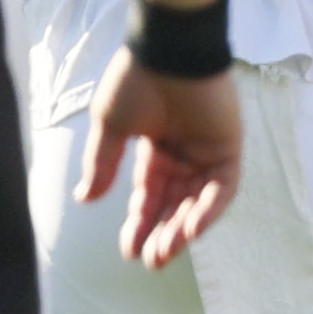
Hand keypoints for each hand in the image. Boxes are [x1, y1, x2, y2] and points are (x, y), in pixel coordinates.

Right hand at [80, 49, 240, 269]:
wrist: (166, 52)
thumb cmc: (134, 83)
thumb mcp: (109, 128)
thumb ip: (102, 165)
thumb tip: (84, 199)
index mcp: (154, 150)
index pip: (149, 195)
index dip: (139, 223)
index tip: (128, 250)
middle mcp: (183, 155)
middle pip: (174, 204)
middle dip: (162, 233)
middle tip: (150, 261)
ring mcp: (207, 153)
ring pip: (198, 202)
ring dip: (183, 228)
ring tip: (165, 252)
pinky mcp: (228, 148)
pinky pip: (222, 188)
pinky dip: (208, 209)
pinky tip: (189, 229)